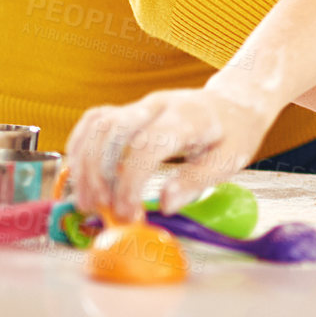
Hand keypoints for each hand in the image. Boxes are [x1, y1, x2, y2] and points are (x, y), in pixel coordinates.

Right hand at [66, 86, 277, 220]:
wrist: (235, 102)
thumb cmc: (234, 132)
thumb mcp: (231, 158)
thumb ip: (197, 180)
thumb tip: (164, 204)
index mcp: (187, 118)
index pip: (146, 145)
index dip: (131, 183)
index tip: (129, 213)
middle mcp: (158, 105)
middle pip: (112, 130)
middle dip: (99, 175)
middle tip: (103, 211)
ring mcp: (141, 105)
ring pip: (98, 124)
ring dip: (85, 165)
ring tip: (89, 201)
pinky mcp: (130, 110)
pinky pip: (95, 120)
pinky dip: (81, 148)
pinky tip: (83, 177)